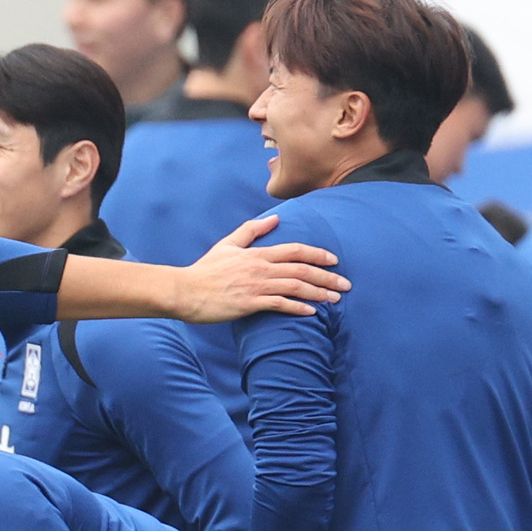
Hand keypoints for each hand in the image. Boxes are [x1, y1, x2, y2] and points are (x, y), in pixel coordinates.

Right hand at [173, 217, 348, 322]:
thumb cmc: (205, 270)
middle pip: (301, 270)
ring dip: (318, 293)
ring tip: (335, 299)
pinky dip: (298, 307)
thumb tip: (275, 218)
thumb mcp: (227, 244)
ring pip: (295, 287)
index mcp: (257, 254)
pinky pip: (280, 304)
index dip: (317, 255)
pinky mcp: (249, 303)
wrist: (186, 291)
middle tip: (345, 285)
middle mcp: (260, 268)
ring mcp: (256, 286)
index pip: (295, 251)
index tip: (334, 261)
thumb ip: (252, 231)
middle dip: (327, 277)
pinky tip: (312, 312)